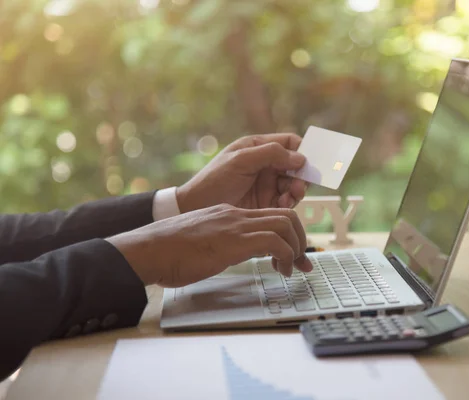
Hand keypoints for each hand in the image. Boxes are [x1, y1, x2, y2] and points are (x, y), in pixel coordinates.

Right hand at [106, 204, 312, 286]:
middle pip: (286, 215)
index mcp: (229, 214)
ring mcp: (235, 225)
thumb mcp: (202, 242)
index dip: (289, 233)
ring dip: (295, 248)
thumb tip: (233, 254)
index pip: (270, 215)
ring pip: (285, 223)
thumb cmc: (167, 251)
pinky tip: (281, 271)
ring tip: (290, 269)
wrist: (147, 250)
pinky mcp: (234, 241)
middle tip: (299, 261)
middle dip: (300, 239)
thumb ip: (221, 242)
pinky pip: (274, 241)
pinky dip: (285, 256)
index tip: (294, 255)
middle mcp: (236, 215)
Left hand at [176, 133, 307, 212]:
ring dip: (297, 190)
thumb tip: (299, 157)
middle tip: (299, 184)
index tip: (309, 160)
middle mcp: (265, 164)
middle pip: (296, 165)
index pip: (289, 143)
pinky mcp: (266, 203)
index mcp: (258, 147)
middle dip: (301, 174)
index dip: (302, 149)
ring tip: (291, 196)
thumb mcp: (240, 161)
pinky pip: (286, 201)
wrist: (197, 208)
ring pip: (294, 184)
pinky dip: (289, 202)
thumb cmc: (213, 180)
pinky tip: (283, 204)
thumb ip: (270, 154)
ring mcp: (266, 184)